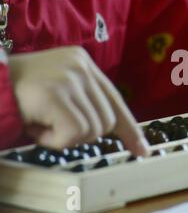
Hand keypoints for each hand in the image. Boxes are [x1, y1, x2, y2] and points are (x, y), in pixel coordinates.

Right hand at [9, 46, 147, 154]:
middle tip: (53, 125)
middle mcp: (81, 67)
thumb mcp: (59, 91)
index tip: (142, 149)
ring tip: (41, 121)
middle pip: (106, 121)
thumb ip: (84, 102)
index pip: (116, 100)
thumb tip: (110, 129)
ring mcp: (68, 78)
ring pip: (91, 130)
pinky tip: (36, 126)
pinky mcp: (55, 94)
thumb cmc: (20, 94)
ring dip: (64, 136)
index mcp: (84, 63)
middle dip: (82, 133)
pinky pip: (72, 134)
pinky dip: (53, 140)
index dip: (130, 129)